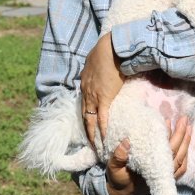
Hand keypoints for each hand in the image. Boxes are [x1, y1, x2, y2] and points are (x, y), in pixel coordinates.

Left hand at [81, 32, 124, 146]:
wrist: (111, 49)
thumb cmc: (106, 52)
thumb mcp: (95, 61)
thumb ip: (96, 69)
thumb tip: (100, 71)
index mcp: (84, 83)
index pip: (83, 102)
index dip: (85, 113)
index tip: (88, 122)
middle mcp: (85, 92)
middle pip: (84, 114)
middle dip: (85, 128)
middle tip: (88, 141)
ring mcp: (94, 96)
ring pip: (90, 119)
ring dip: (91, 133)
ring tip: (94, 145)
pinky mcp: (104, 98)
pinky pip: (102, 117)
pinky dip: (102, 129)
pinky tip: (103, 138)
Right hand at [105, 114, 191, 194]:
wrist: (122, 193)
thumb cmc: (118, 178)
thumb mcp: (113, 168)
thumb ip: (118, 157)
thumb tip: (126, 141)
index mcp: (149, 171)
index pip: (163, 152)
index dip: (167, 136)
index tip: (169, 121)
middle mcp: (160, 175)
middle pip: (176, 153)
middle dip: (181, 135)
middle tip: (184, 119)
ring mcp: (165, 177)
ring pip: (181, 159)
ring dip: (186, 143)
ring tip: (188, 127)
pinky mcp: (167, 178)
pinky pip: (181, 168)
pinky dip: (186, 156)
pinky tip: (186, 143)